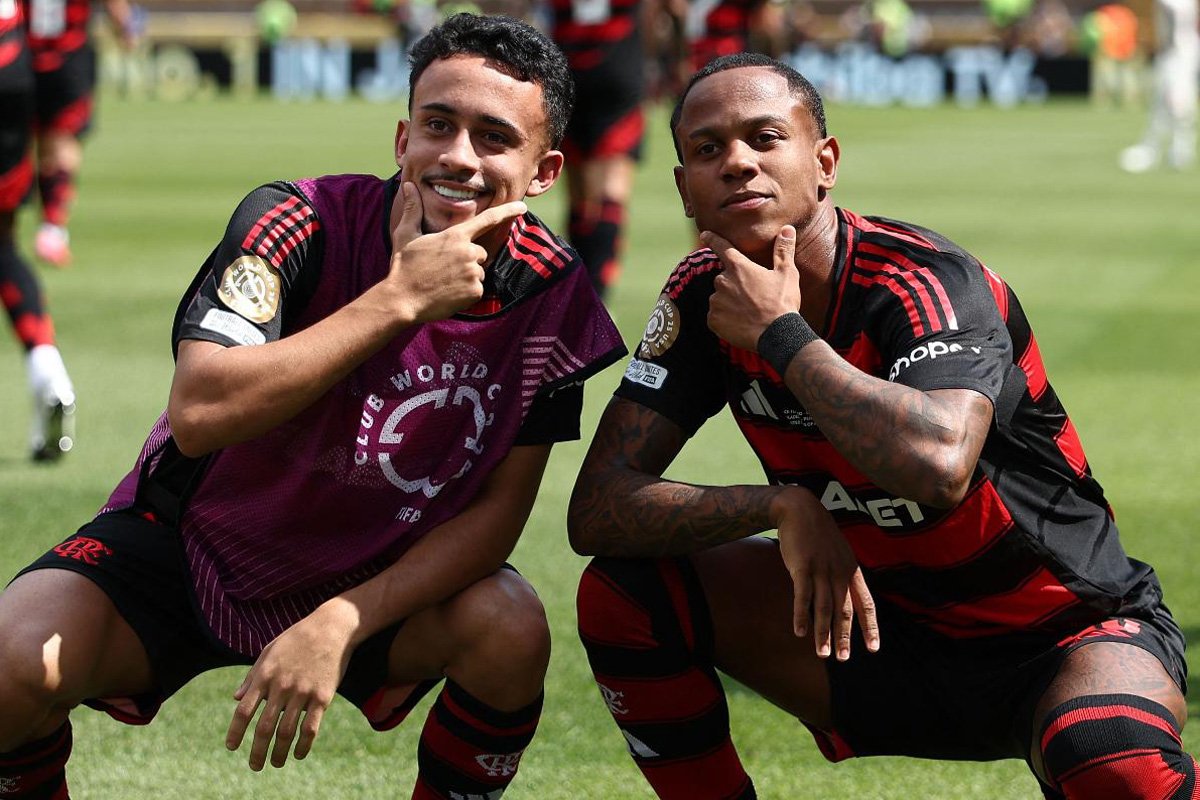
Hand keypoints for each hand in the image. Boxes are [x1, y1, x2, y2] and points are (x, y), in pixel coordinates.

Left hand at [225, 612, 353, 769]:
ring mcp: (303, 692)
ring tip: (276, 763)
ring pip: (287, 732)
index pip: (244, 711)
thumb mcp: (269, 651)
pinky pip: (311, 727)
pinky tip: (299, 754)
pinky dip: (304, 745)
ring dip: (279, 752)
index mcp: (265, 676)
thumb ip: (252, 676)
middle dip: (257, 751)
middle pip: (264, 727)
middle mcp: (281, 686)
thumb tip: (235, 697)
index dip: (235, 732)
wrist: (331, 628)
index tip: (231, 747)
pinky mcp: (323, 696)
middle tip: (255, 766)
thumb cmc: (297, 638)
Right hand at [387, 182, 526, 323]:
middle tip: (443, 269)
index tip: (523, 206)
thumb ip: (413, 209)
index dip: (507, 211)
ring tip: (443, 281)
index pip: (487, 220)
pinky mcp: (475, 291)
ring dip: (466, 277)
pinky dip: (466, 293)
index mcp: (455, 236)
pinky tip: (448, 293)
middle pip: (479, 253)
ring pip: (478, 272)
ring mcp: (473, 273)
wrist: (402, 299)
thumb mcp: (405, 234)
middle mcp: (468, 252)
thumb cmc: (403, 266)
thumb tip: (408, 186)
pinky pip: (477, 289)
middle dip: (466, 260)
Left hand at [704, 225, 803, 350]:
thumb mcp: (787, 274)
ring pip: (720, 298)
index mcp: (739, 267)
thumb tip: (787, 229)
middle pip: (724, 278)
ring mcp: (716, 301)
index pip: (722, 247)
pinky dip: (725, 318)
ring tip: (749, 312)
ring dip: (730, 302)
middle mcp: (722, 281)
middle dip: (735, 285)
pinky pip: (716, 316)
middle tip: (753, 297)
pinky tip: (740, 323)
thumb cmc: (782, 303)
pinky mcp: (713, 320)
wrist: (776, 335)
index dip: (712, 239)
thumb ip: (783, 250)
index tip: (704, 233)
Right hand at [772, 487, 878, 660]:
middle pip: (845, 611)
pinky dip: (801, 615)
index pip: (866, 604)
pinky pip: (803, 596)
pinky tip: (799, 631)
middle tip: (842, 659)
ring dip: (823, 632)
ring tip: (823, 654)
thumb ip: (843, 573)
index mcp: (851, 570)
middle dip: (844, 637)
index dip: (870, 627)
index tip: (874, 648)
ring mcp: (821, 570)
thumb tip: (846, 595)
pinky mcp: (802, 567)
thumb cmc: (818, 532)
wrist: (799, 508)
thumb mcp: (839, 552)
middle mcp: (839, 572)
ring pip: (824, 607)